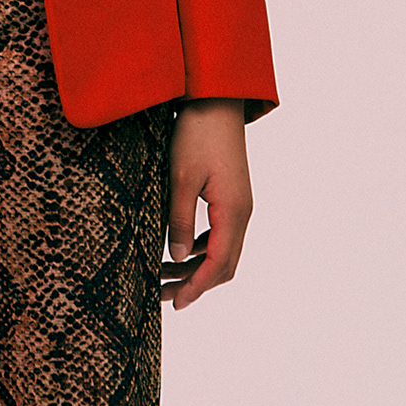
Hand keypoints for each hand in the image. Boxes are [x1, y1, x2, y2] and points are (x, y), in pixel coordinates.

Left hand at [163, 99, 251, 310]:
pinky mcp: (231, 197)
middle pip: (224, 264)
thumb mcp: (180, 179)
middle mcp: (241, 213)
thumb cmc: (196, 135)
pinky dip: (200, 249)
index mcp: (232, 212)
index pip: (217, 265)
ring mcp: (239, 205)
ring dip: (196, 268)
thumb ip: (178, 220)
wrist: (216, 101)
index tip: (175, 304)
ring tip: (164, 275)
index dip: (196, 288)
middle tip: (164, 296)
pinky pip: (219, 234)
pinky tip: (177, 249)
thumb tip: (175, 258)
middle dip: (195, 284)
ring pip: (222, 250)